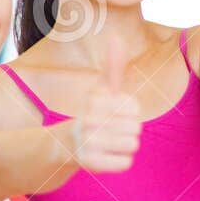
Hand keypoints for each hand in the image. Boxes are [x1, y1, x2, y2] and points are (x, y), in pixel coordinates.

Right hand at [70, 39, 142, 171]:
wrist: (63, 145)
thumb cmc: (91, 114)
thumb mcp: (100, 90)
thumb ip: (112, 67)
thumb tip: (116, 37)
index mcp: (93, 99)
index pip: (135, 108)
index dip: (129, 112)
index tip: (112, 113)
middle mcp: (87, 119)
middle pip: (136, 127)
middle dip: (128, 130)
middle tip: (109, 131)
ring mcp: (87, 141)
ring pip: (132, 144)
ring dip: (124, 146)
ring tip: (108, 143)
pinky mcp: (89, 163)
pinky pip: (126, 163)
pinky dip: (120, 161)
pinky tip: (105, 156)